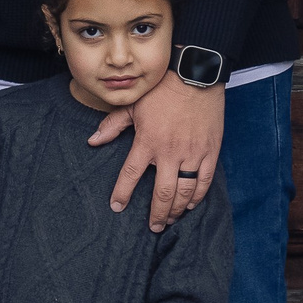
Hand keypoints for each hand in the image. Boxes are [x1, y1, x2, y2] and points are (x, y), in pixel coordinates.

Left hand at [87, 73, 224, 229]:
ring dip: (176, 209)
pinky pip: (205, 181)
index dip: (122, 193)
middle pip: (162, 193)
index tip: (117, 207)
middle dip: (157, 214)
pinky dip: (197, 196)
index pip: (131, 174)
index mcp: (148, 141)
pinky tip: (190, 205)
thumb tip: (92, 141)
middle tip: (153, 227)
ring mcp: (192, 153)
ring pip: (184, 191)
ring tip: (170, 220)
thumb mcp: (133, 105)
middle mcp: (170, 152)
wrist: (195, 75)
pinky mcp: (210, 152)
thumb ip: (112, 126)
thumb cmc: (162, 89)